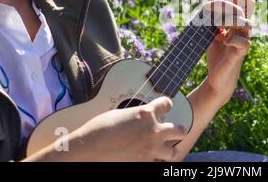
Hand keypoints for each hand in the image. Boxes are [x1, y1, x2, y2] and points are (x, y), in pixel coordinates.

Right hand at [68, 97, 186, 161]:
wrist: (89, 148)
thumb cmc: (99, 128)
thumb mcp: (121, 114)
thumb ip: (137, 115)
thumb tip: (141, 118)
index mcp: (146, 113)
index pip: (166, 104)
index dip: (166, 104)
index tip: (166, 105)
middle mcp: (153, 130)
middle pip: (179, 129)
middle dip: (179, 129)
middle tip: (176, 130)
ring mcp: (150, 149)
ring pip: (173, 152)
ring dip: (169, 150)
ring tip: (166, 149)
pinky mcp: (144, 163)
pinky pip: (156, 163)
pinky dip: (155, 161)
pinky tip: (150, 158)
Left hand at [202, 0, 255, 103]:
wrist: (216, 78)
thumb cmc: (216, 54)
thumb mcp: (211, 33)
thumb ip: (212, 19)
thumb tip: (209, 4)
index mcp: (238, 22)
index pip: (245, 2)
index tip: (215, 1)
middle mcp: (243, 30)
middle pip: (245, 7)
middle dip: (228, 6)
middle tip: (213, 11)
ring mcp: (243, 41)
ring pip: (246, 23)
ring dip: (230, 20)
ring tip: (218, 26)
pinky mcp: (240, 55)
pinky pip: (244, 43)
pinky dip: (233, 39)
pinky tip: (224, 41)